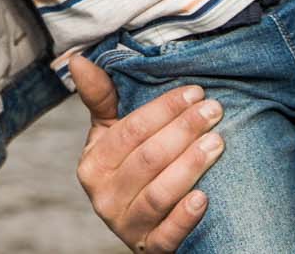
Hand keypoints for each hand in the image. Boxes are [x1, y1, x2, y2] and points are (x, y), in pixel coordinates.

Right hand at [67, 53, 221, 252]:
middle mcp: (103, 197)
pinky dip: (185, 216)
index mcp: (93, 164)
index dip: (164, 109)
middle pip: (148, 158)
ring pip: (159, 194)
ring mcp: (125, 225)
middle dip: (184, 130)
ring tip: (217, 143)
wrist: (143, 224)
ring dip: (190, 166)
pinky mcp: (149, 249)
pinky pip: (167, 235)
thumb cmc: (130, 168)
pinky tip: (204, 197)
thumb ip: (100, 98)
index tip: (195, 92)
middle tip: (214, 111)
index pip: (130, 130)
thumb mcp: (111, 135)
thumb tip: (77, 59)